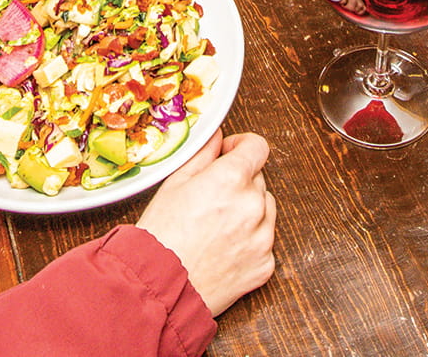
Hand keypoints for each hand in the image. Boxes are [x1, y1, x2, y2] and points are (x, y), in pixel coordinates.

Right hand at [133, 131, 276, 315]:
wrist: (162, 288)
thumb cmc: (162, 238)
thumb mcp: (174, 185)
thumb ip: (202, 155)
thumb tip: (216, 138)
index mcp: (231, 179)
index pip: (257, 147)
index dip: (242, 146)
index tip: (232, 152)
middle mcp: (253, 206)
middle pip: (258, 179)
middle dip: (239, 182)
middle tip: (211, 197)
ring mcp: (263, 237)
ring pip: (265, 209)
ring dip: (248, 210)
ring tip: (216, 226)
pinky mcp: (265, 264)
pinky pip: (264, 241)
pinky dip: (249, 241)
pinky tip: (222, 247)